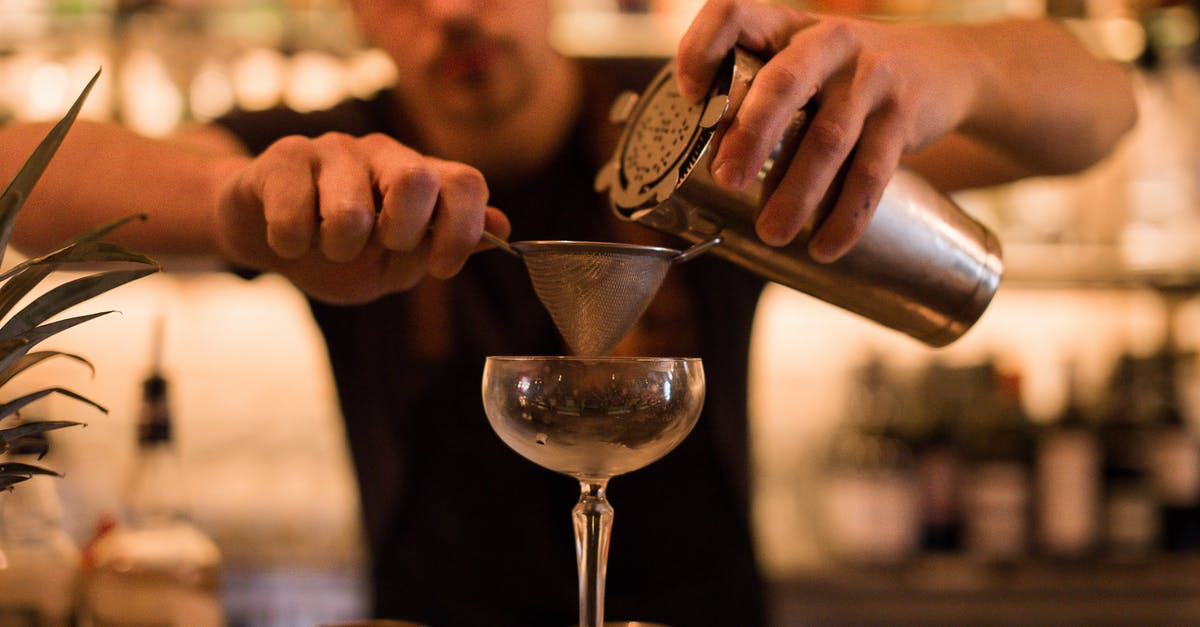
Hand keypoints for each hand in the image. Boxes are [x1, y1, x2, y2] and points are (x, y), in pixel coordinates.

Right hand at [214, 132, 509, 302]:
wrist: (266, 236)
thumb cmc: (340, 252)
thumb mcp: (394, 264)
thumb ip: (440, 246)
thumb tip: (501, 227)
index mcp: (420, 178)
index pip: (466, 183)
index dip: (462, 231)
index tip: (441, 270)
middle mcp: (384, 153)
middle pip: (416, 179)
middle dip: (401, 234)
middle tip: (379, 248)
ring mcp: (335, 149)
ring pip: (350, 212)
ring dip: (339, 250)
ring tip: (328, 247)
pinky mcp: (285, 157)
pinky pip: (294, 216)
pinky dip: (292, 245)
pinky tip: (290, 239)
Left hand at [676, 0, 980, 260]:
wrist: (946, 66)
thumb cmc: (846, 76)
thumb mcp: (803, 62)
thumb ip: (758, 94)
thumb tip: (705, 165)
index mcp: (786, 27)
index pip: (734, 12)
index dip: (702, 47)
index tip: (688, 94)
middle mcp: (828, 41)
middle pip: (784, 82)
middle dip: (751, 135)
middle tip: (728, 180)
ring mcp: (871, 75)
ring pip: (828, 139)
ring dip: (797, 192)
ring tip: (773, 233)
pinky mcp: (904, 113)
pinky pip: (871, 172)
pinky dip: (846, 215)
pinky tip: (825, 246)